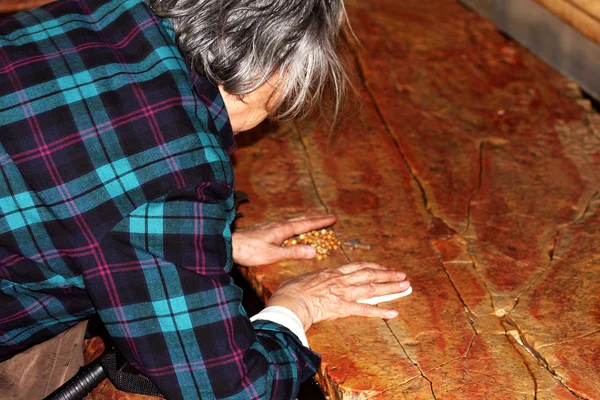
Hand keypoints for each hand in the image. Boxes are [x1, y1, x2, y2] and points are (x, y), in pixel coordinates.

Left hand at [232, 214, 336, 266]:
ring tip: (313, 220)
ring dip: (305, 220)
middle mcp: (278, 224)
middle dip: (315, 219)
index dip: (320, 222)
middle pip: (300, 219)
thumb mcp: (273, 254)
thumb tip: (314, 251)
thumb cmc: (249, 251)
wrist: (228, 245)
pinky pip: (284, 224)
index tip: (333, 218)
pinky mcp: (264, 229)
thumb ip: (293, 252)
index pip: (306, 224)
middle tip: (328, 217)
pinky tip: (289, 227)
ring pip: (292, 221)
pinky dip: (294, 224)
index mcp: (282, 229)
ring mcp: (270, 225)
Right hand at [266, 262, 409, 330]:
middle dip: (387, 274)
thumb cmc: (290, 291)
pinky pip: (365, 310)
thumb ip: (312, 280)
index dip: (372, 266)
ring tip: (405, 287)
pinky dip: (380, 312)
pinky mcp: (342, 308)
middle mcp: (341, 280)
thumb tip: (310, 281)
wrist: (289, 301)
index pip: (357, 266)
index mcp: (332, 273)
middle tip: (402, 275)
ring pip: (372, 288)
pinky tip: (393, 313)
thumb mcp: (302, 280)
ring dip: (390, 288)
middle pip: (369, 275)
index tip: (382, 267)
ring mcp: (343, 293)